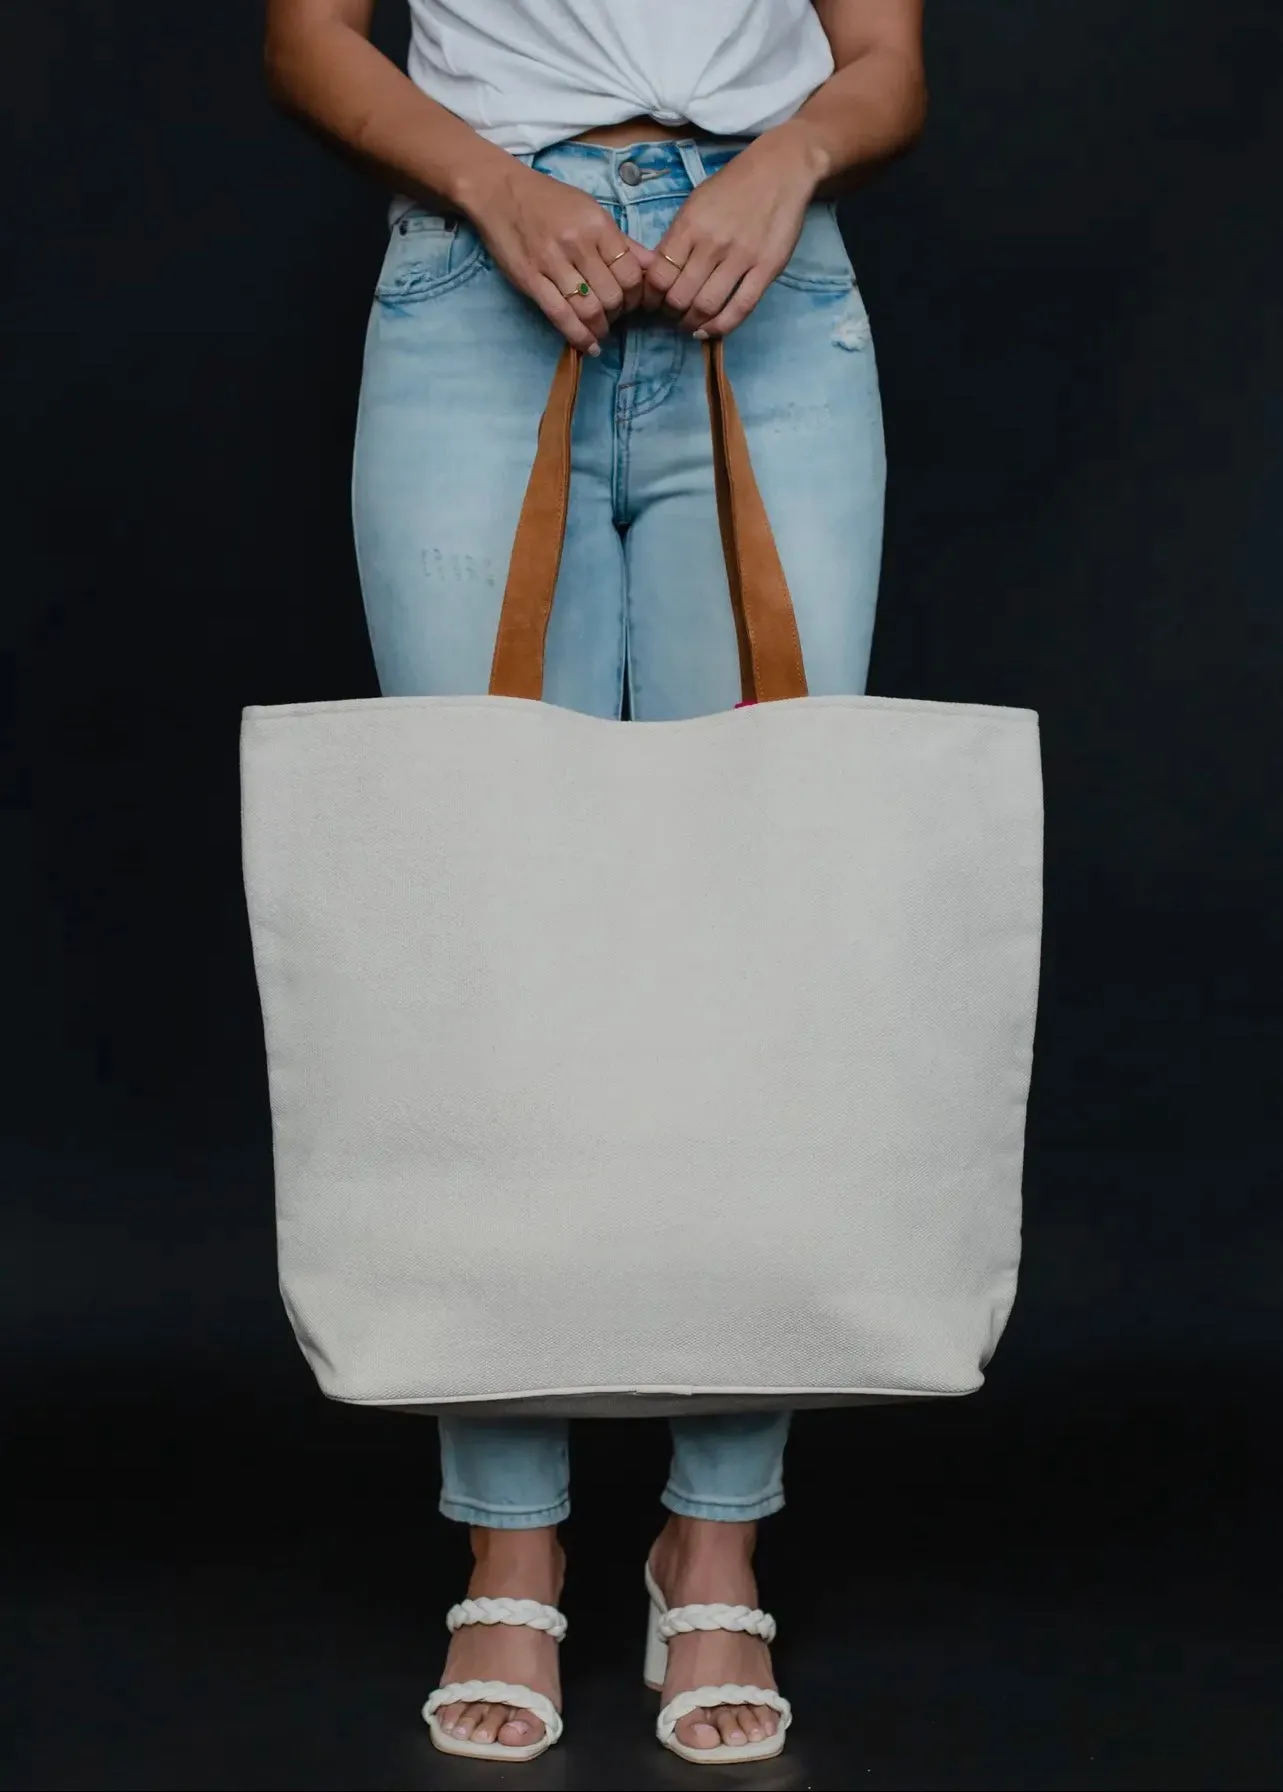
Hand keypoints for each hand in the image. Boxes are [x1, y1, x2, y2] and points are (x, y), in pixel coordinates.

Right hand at [463, 160, 654, 353]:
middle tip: (614, 316)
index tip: (631, 301)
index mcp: (597, 225)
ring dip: (600, 328)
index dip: (636, 295)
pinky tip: (588, 346)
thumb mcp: (590, 210)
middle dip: (618, 314)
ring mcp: (551, 263)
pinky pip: (560, 315)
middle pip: (612, 295)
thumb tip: (653, 265)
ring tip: (600, 330)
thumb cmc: (549, 200)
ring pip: (589, 309)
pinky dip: (578, 336)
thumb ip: (621, 240)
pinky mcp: (530, 279)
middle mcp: (577, 244)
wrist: (499, 191)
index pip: (630, 273)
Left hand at [642, 126, 825, 337]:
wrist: (780, 170)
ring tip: (689, 324)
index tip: (653, 302)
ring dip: (692, 324)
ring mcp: (741, 257)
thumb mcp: (695, 203)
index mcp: (689, 225)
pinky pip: (740, 309)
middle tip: (672, 316)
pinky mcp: (767, 268)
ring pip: (706, 307)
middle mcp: (712, 243)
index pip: (659, 276)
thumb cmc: (733, 186)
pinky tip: (709, 331)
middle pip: (679, 297)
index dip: (652, 297)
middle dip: (670, 315)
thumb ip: (677, 238)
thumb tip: (658, 274)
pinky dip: (720, 327)